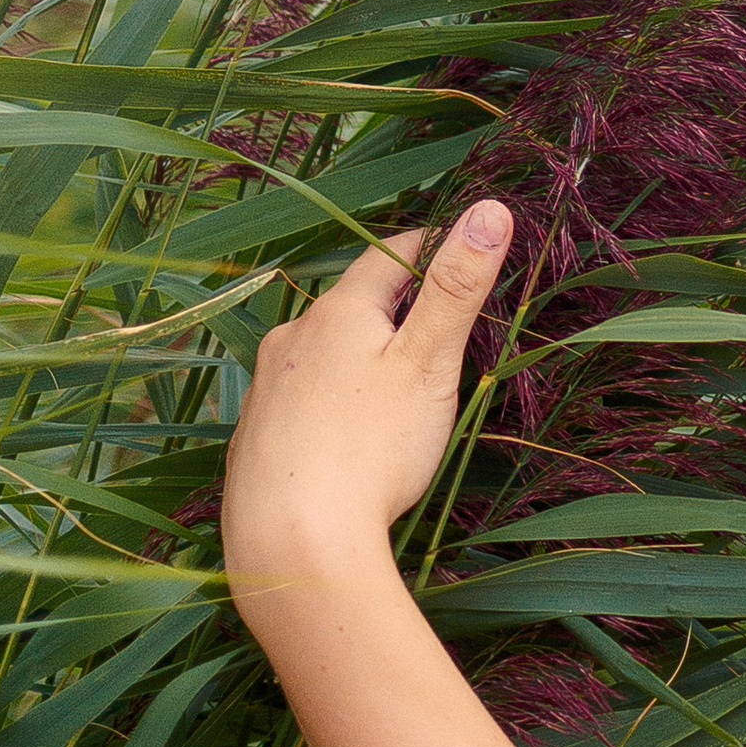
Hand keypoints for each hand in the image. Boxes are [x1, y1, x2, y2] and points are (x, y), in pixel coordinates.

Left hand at [221, 203, 514, 606]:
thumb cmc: (372, 448)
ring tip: (391, 385)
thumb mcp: (429, 362)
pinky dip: (326, 405)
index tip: (456, 243)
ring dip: (354, 356)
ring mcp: (266, 388)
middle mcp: (292, 339)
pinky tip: (342, 437)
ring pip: (319, 354)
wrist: (292, 538)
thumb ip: (457, 287)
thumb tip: (490, 208)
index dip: (428, 245)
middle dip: (392, 308)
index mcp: (338, 312)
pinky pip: (297, 402)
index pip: (389, 255)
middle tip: (436, 322)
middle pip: (350, 306)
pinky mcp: (254, 436)